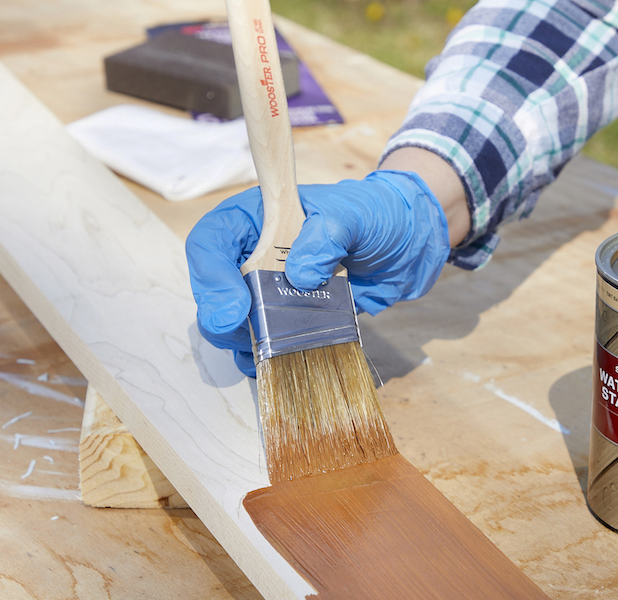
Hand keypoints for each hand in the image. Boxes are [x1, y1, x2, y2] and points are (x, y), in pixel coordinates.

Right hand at [186, 170, 450, 375]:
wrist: (406, 247)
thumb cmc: (375, 216)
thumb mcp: (354, 214)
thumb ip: (327, 234)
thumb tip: (300, 272)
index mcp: (258, 217)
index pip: (212, 241)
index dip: (211, 275)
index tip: (232, 308)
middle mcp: (253, 254)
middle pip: (214, 289)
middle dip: (222, 317)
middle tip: (243, 333)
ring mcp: (268, 291)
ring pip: (234, 323)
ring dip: (244, 342)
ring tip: (269, 352)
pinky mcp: (287, 319)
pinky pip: (262, 344)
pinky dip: (265, 359)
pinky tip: (276, 366)